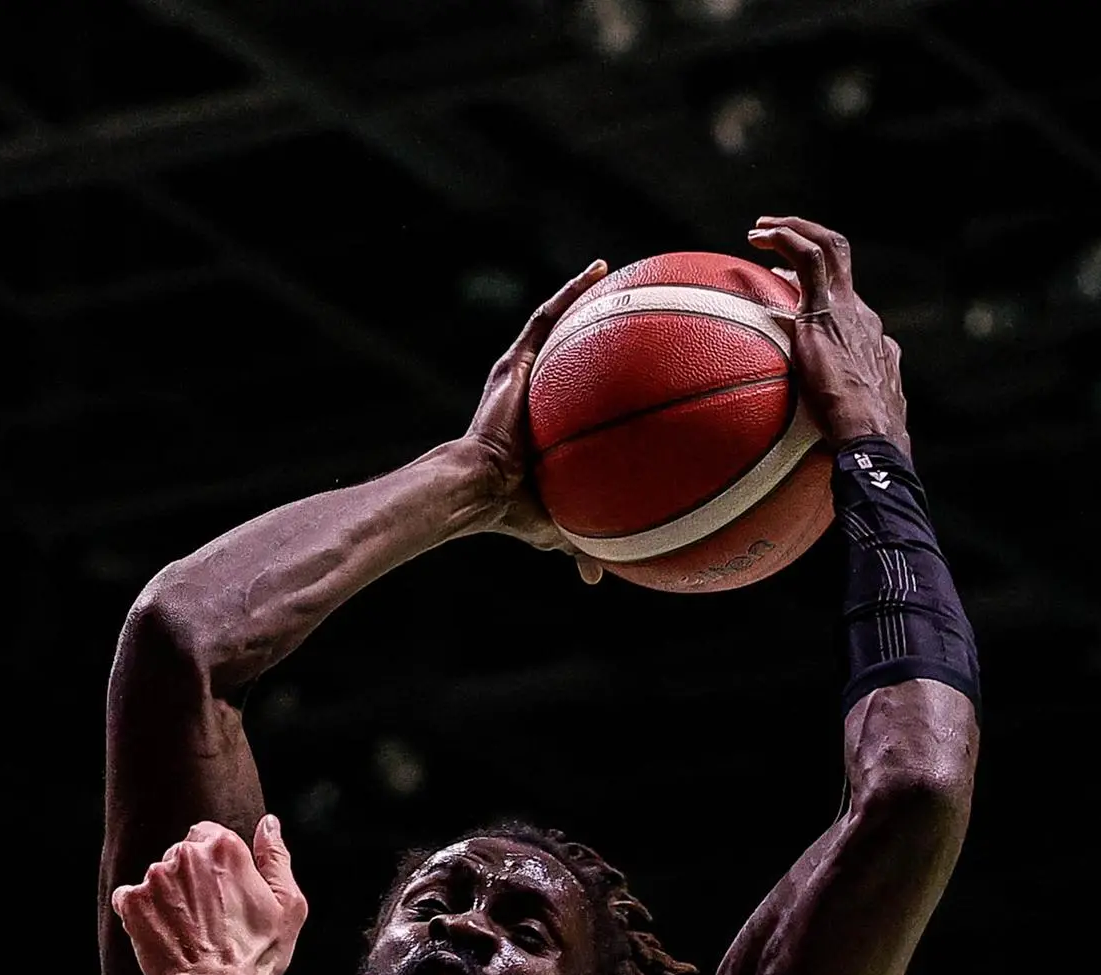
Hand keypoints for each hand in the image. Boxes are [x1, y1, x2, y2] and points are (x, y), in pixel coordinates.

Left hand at [111, 817, 307, 974]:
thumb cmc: (258, 954)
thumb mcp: (288, 905)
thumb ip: (276, 858)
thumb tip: (269, 824)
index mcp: (224, 847)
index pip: (207, 834)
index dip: (214, 862)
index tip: (221, 890)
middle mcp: (185, 855)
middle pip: (180, 855)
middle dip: (189, 879)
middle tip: (206, 916)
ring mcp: (154, 878)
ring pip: (156, 878)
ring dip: (166, 896)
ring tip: (185, 930)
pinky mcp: (132, 902)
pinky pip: (129, 897)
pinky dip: (141, 912)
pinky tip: (162, 934)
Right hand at [458, 260, 609, 582]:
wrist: (479, 489)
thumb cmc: (512, 510)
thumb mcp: (558, 525)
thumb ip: (580, 544)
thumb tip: (596, 577)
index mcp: (540, 425)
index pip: (567, 394)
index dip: (589, 379)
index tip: (616, 369)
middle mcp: (529, 391)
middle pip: (561, 351)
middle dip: (586, 329)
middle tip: (620, 311)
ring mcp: (521, 372)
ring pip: (555, 323)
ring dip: (581, 297)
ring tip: (611, 275)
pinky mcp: (515, 360)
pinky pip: (549, 315)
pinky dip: (574, 291)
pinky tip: (601, 270)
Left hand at [749, 215, 909, 456]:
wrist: (871, 437)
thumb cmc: (855, 443)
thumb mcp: (844, 420)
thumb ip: (829, 413)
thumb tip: (809, 421)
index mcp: (868, 340)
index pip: (843, 299)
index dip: (814, 286)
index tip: (786, 282)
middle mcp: (863, 317)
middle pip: (841, 260)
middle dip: (809, 237)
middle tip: (774, 235)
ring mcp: (848, 312)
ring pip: (828, 247)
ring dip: (793, 229)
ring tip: (760, 230)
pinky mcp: (828, 313)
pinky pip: (808, 260)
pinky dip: (786, 240)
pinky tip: (759, 239)